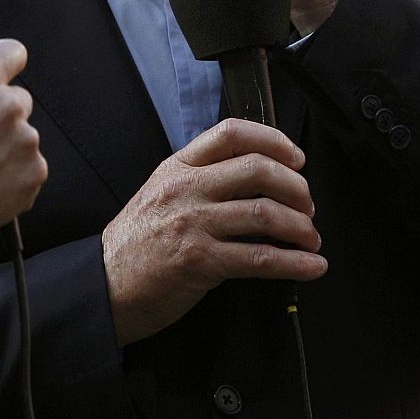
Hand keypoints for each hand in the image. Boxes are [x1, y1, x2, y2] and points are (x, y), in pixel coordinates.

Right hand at [0, 39, 45, 272]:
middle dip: (0, 116)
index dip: (6, 63)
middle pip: (18, 100)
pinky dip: (14, 175)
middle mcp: (9, 106)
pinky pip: (30, 166)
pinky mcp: (36, 172)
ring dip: (8, 148)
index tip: (3, 73)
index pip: (13, 51)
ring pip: (24, 136)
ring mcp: (26, 141)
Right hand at [101, 118, 325, 346]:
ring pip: (264, 213)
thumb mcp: (161, 193)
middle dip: (297, 188)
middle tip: (308, 207)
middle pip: (257, 169)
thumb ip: (202, 179)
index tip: (296, 159)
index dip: (273, 140)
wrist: (106, 284)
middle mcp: (186, 189)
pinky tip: (313, 267)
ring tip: (311, 240)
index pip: (230, 134)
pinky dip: (295, 263)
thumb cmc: (138, 242)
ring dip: (301, 228)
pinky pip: (260, 258)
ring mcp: (192, 224)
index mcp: (177, 167)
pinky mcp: (200, 261)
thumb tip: (258, 177)